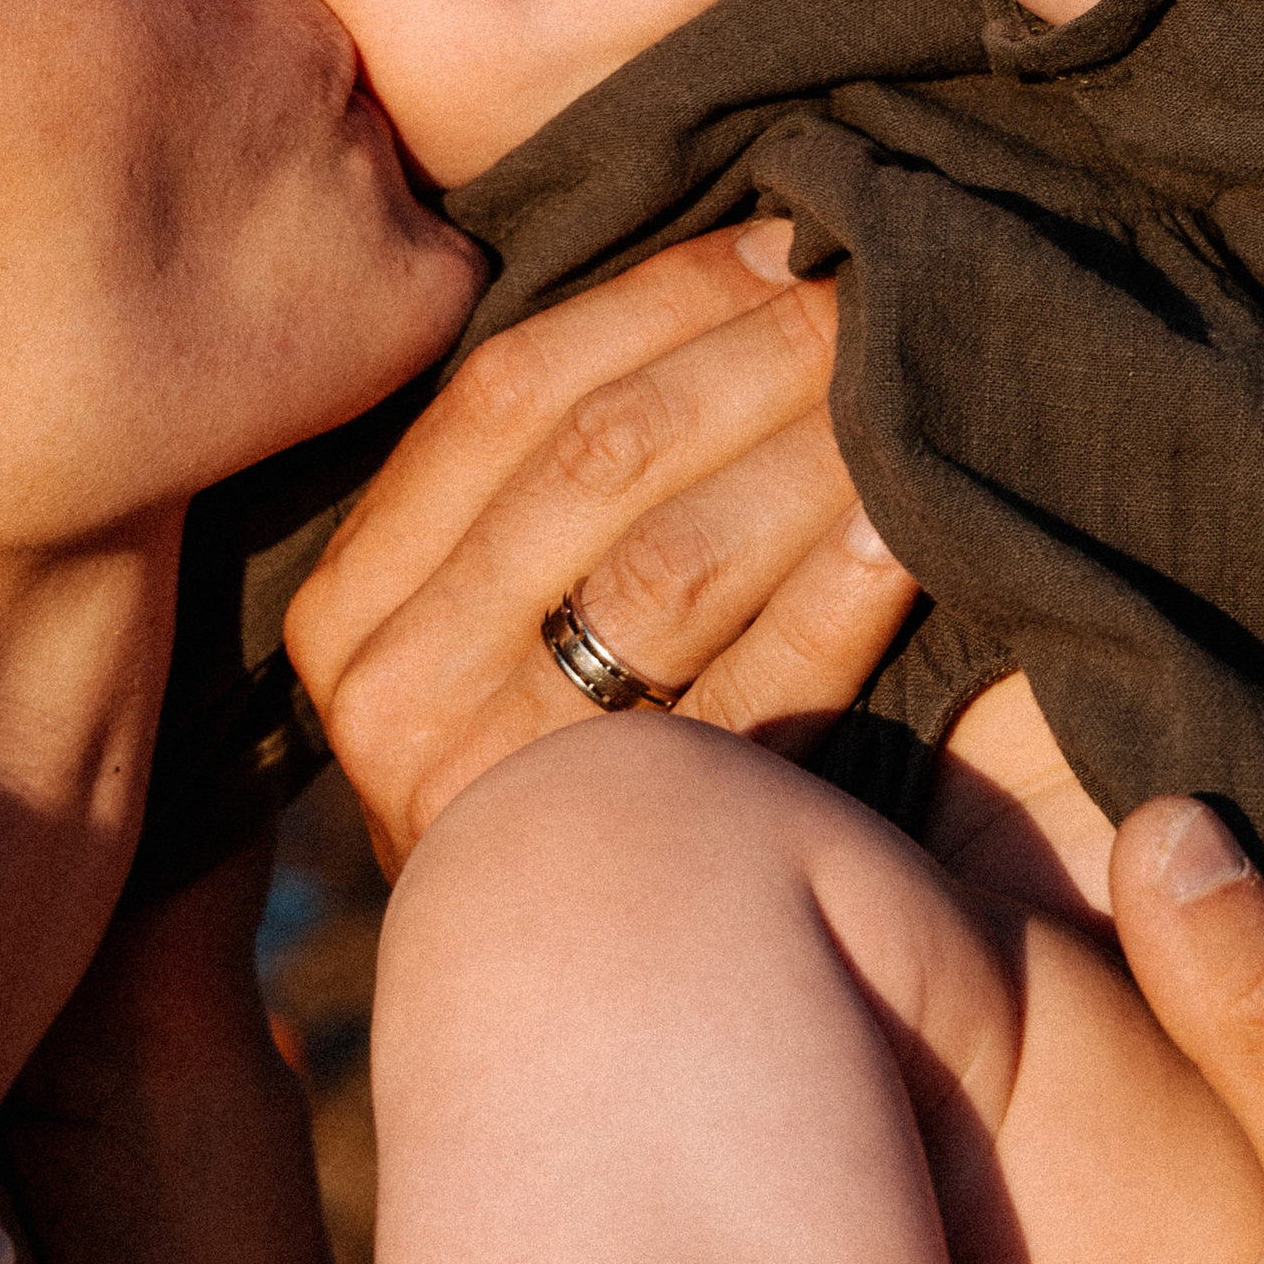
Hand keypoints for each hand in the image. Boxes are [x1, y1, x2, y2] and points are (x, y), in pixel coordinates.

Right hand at [286, 223, 916, 872]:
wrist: (574, 1027)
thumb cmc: (540, 772)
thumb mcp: (470, 635)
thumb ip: (519, 501)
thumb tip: (682, 290)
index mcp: (350, 613)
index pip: (507, 394)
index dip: (655, 298)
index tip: (772, 236)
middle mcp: (396, 700)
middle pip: (596, 457)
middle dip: (750, 348)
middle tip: (870, 281)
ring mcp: (504, 784)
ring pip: (672, 559)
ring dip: (808, 444)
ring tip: (905, 370)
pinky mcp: (625, 856)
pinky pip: (752, 693)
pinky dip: (841, 596)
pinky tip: (913, 521)